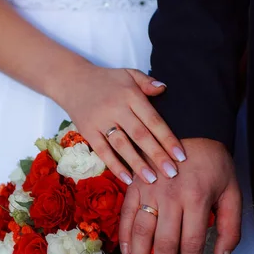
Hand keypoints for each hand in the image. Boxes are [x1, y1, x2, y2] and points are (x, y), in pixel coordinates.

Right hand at [50, 63, 186, 184]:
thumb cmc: (106, 80)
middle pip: (141, 135)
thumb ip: (147, 82)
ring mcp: (101, 121)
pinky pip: (103, 151)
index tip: (181, 156)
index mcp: (131, 95)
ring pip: (122, 145)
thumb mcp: (128, 74)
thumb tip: (165, 89)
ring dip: (138, 164)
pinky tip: (128, 178)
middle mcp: (117, 108)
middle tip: (172, 173)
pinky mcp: (88, 131)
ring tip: (152, 180)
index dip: (168, 139)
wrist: (72, 80)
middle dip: (158, 156)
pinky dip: (115, 165)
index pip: (153, 120)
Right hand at [118, 138, 241, 253]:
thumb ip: (231, 227)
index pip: (192, 242)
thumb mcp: (232, 192)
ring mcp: (150, 188)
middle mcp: (171, 195)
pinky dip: (124, 233)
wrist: (193, 129)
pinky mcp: (136, 184)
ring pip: (141, 230)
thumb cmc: (215, 165)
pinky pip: (126, 212)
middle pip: (165, 242)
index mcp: (198, 198)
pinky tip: (126, 251)